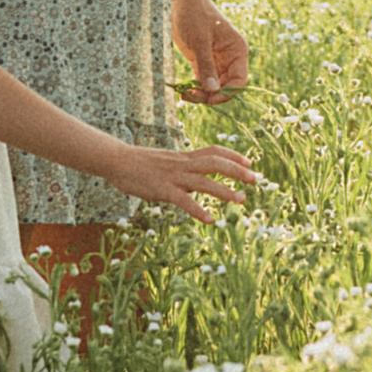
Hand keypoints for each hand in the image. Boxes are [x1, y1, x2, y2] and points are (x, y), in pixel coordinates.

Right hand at [107, 140, 258, 221]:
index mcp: (184, 157)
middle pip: (214, 162)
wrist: (116, 160)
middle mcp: (182, 164)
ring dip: (224, 190)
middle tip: (255, 179)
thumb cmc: (140, 164)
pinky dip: (198, 210)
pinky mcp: (162, 189)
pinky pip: (183, 200)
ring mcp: (173, 176)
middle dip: (236, 170)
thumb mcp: (166, 163)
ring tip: (241, 200)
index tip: (249, 162)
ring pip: (203, 181)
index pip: (213, 151)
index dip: (233, 155)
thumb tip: (196, 181)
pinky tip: (209, 220)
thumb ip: (182, 170)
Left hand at [173, 0, 249, 100]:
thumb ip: (206, 66)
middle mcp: (230, 58)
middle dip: (211, 95)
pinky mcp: (202, 61)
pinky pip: (202, 80)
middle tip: (191, 96)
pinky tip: (184, 91)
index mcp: (237, 51)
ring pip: (213, 86)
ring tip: (185, 94)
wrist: (181, 0)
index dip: (227, 93)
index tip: (210, 98)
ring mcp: (216, 60)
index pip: (239, 81)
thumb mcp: (200, 41)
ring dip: (201, 93)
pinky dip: (194, 87)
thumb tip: (213, 90)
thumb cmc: (193, 15)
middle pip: (226, 86)